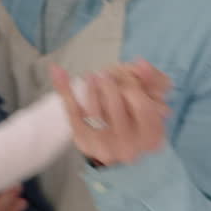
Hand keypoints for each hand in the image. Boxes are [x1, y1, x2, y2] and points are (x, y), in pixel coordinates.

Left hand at [51, 61, 170, 166]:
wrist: (117, 145)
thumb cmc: (137, 116)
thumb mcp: (152, 99)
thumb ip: (151, 80)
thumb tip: (141, 63)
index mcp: (151, 137)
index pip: (143, 107)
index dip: (134, 87)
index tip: (126, 78)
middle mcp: (130, 147)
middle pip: (116, 107)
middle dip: (110, 85)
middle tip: (106, 75)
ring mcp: (106, 147)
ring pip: (94, 112)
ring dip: (91, 88)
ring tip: (92, 77)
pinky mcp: (85, 142)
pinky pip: (73, 113)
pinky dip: (65, 90)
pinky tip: (58, 71)